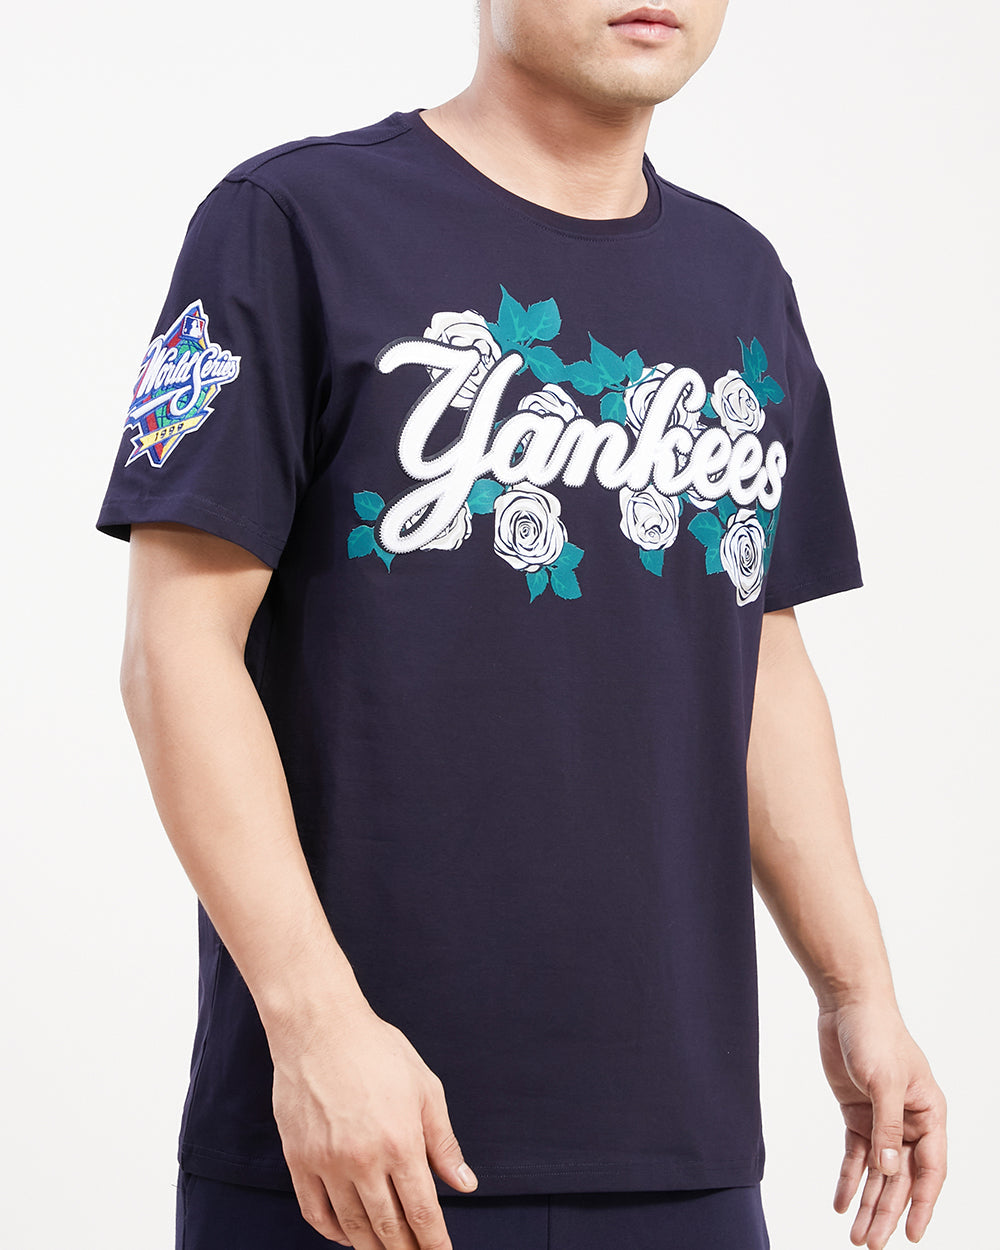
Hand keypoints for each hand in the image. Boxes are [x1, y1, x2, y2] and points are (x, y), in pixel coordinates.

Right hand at [268, 998, 477, 1247]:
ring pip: (353, 1226)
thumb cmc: (377, 1050)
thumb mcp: (425, 1088)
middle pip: (388, 1227)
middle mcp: (363, 1160)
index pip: (422, 1212)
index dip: (433, 1243)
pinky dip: (333, 1233)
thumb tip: (465, 1184)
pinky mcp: (299, 1160)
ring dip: (372, 1248)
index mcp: (400, 1141)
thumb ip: (444, 1141)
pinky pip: (315, 1212)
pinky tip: (348, 1237)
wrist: (319, 1027)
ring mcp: (327, 1163)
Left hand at [818, 1000, 946, 1247]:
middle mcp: (910, 1121)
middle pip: (900, 1177)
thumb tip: (889, 1170)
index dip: (922, 1204)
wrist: (846, 1004)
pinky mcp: (856, 1112)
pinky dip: (849, 1179)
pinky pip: (855, 1154)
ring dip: (868, 1202)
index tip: (913, 1236)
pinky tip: (841, 1203)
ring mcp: (882, 1118)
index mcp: (930, 1113)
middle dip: (887, 1212)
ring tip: (856, 1236)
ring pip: (878, 1171)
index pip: (930, 1169)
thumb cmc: (876, 1034)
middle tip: (871, 1244)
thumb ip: (888, 1128)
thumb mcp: (885, 1082)